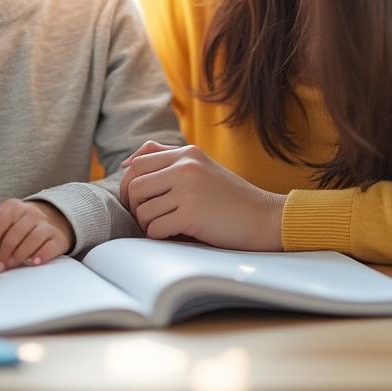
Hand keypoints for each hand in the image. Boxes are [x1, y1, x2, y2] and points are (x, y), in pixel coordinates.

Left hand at [0, 199, 73, 271]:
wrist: (50, 220)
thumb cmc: (19, 225)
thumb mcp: (3, 221)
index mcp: (12, 207)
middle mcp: (30, 212)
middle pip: (14, 234)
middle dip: (2, 253)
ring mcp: (46, 224)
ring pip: (32, 239)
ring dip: (18, 255)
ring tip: (9, 266)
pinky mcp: (57, 236)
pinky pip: (49, 246)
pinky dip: (40, 255)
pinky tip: (32, 262)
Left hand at [120, 140, 286, 250]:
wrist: (265, 218)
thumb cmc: (230, 198)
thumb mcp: (202, 167)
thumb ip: (168, 159)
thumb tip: (126, 165)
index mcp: (187, 153)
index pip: (138, 163)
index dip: (127, 185)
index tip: (134, 200)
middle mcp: (186, 167)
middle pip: (134, 186)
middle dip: (133, 206)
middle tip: (146, 218)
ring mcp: (188, 190)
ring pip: (143, 210)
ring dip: (148, 224)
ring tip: (166, 227)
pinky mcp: (192, 215)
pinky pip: (155, 229)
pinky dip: (159, 236)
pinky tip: (175, 235)